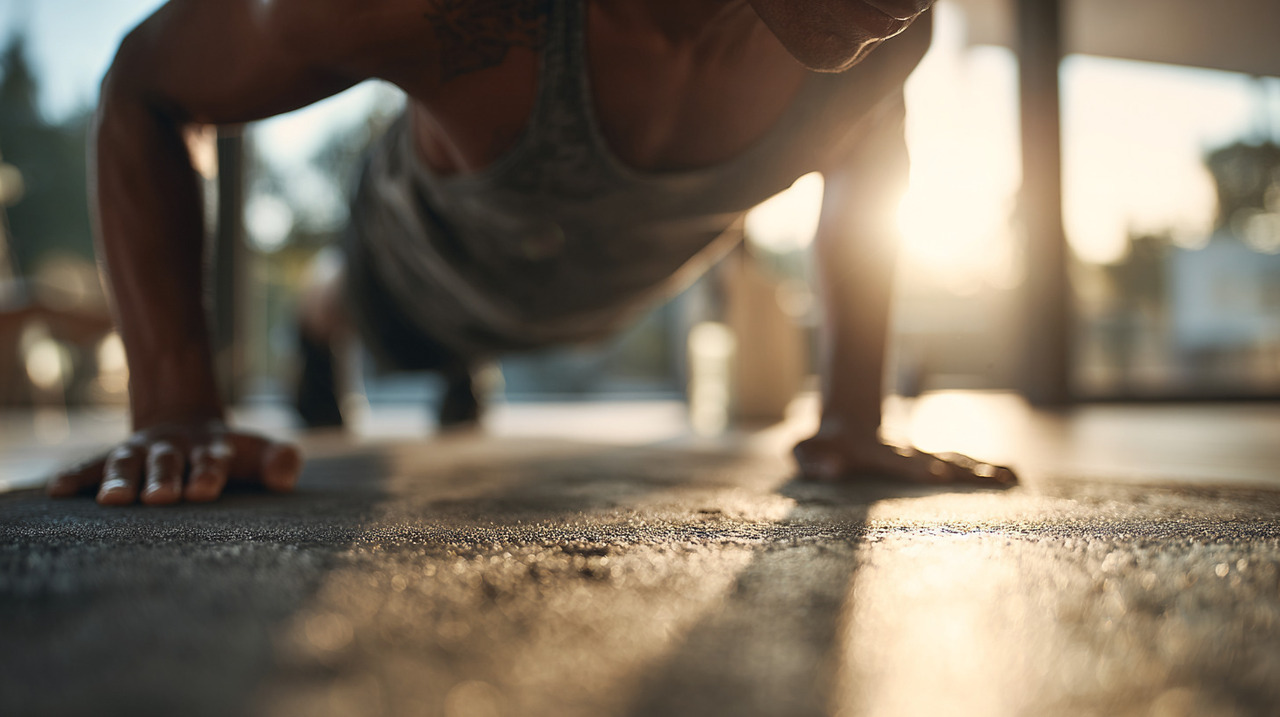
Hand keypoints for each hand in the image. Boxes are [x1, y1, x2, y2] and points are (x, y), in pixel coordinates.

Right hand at [47, 421, 301, 505]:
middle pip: (167, 462)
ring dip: (119, 481)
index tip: (205, 490)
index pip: (212, 461)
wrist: (188, 425)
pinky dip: (75, 476)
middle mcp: (173, 449)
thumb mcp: (259, 453)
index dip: (208, 473)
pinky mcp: (115, 459)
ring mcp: (141, 452)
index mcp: (212, 450)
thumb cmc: (232, 455)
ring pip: (127, 463)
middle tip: (161, 498)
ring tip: (111, 501)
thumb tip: (287, 475)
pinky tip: (56, 491)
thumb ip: (280, 461)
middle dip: (163, 478)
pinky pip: (91, 466)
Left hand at [794, 422, 1015, 485]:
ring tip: (1015, 480)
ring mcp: (922, 456)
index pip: (903, 463)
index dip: (920, 468)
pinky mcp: (930, 461)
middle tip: (997, 480)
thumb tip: (832, 469)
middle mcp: (908, 454)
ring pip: (958, 461)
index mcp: (880, 454)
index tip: (939, 474)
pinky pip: (962, 465)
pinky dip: (988, 470)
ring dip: (985, 471)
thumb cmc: (823, 444)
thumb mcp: (807, 450)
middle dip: (968, 472)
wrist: (845, 422)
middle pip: (942, 461)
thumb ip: (814, 459)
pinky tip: (1014, 477)